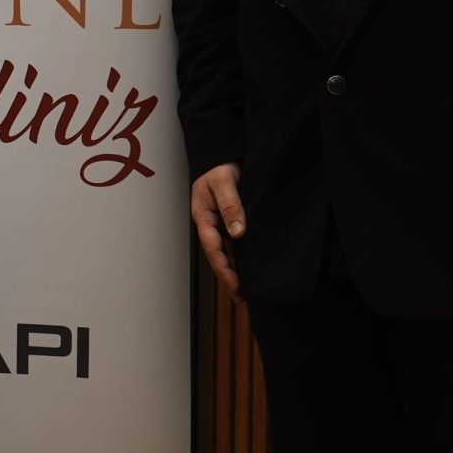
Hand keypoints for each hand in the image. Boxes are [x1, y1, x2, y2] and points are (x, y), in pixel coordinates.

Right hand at [190, 162, 245, 299]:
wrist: (224, 156)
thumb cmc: (220, 167)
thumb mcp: (223, 182)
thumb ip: (230, 205)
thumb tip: (238, 233)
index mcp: (203, 216)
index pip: (212, 246)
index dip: (223, 266)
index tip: (235, 282)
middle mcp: (211, 224)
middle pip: (217, 255)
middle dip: (227, 276)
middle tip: (240, 296)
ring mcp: (220, 224)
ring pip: (226, 252)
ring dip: (233, 270)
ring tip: (244, 291)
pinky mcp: (231, 222)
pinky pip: (234, 244)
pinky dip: (240, 258)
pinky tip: (249, 269)